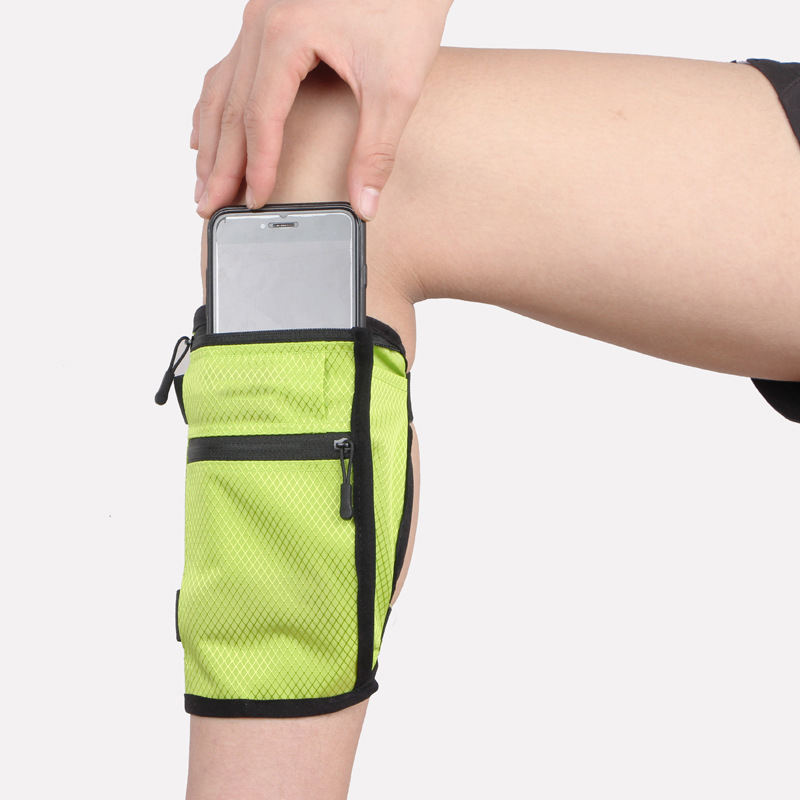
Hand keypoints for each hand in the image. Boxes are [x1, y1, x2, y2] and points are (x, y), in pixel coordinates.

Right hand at [192, 0, 451, 219]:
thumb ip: (376, 151)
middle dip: (220, 164)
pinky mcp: (269, 18)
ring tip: (204, 181)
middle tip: (209, 207)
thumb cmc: (405, 6)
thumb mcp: (396, 86)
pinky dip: (217, 107)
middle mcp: (261, 22)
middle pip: (229, 107)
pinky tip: (208, 133)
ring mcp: (260, 16)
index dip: (256, 167)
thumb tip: (364, 203)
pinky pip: (230, 69)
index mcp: (286, 34)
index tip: (252, 203)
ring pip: (221, 88)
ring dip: (211, 139)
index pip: (259, 118)